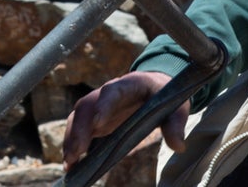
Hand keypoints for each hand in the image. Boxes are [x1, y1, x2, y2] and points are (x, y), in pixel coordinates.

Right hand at [60, 71, 189, 165]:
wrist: (154, 88)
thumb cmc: (164, 97)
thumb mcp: (176, 108)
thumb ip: (175, 124)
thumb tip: (178, 145)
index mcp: (131, 84)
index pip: (114, 90)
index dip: (104, 105)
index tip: (98, 123)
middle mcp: (109, 92)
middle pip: (88, 105)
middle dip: (80, 127)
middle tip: (77, 151)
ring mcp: (99, 105)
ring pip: (78, 117)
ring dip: (71, 138)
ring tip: (69, 162)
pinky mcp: (94, 118)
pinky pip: (78, 128)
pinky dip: (72, 144)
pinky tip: (70, 163)